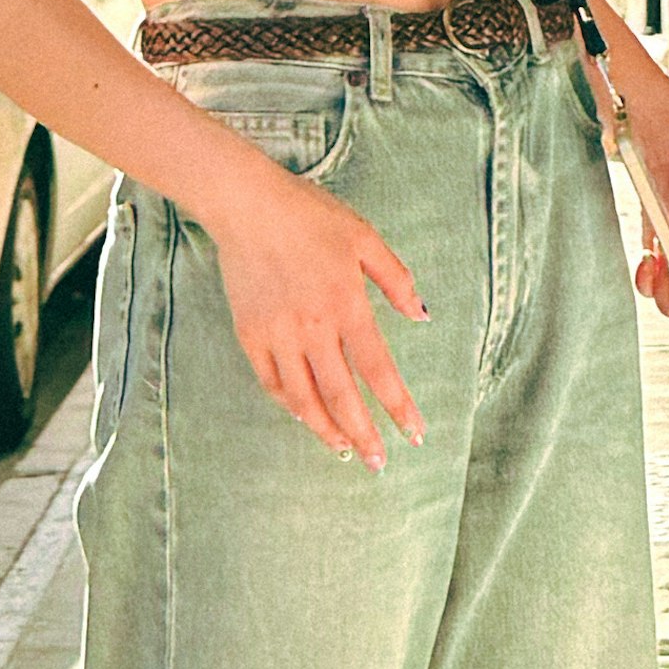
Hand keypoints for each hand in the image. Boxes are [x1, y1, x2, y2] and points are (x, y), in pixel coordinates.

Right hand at [211, 164, 427, 465]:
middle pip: (342, 396)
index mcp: (347, 304)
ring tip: (343, 450)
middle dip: (364, 435)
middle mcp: (313, 327)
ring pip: (304, 398)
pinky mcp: (250, 333)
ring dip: (326, 429)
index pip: (379, 370)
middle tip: (378, 464)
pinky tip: (304, 416)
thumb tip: (422, 317)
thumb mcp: (365, 238)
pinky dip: (290, 404)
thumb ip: (397, 279)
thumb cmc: (310, 215)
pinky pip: (272, 381)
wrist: (246, 204)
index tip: (416, 434)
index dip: (399, 407)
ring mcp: (277, 333)